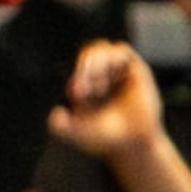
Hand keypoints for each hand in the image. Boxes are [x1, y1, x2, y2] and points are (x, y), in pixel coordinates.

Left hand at [48, 39, 165, 159]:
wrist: (134, 143)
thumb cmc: (105, 138)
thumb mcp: (78, 133)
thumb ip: (62, 127)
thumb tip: (54, 114)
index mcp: (84, 85)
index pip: (75, 67)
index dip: (74, 75)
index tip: (78, 94)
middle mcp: (101, 76)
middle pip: (88, 54)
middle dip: (84, 68)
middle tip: (86, 89)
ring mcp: (118, 72)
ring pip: (103, 49)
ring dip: (97, 64)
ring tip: (99, 87)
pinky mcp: (136, 71)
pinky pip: (122, 50)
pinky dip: (113, 58)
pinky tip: (111, 76)